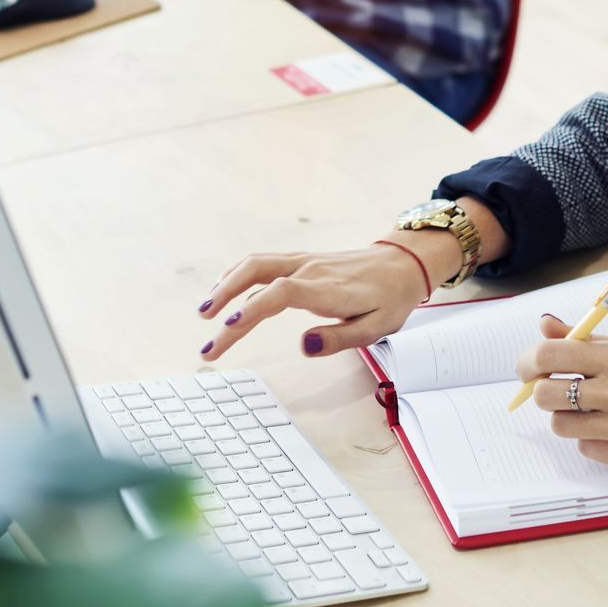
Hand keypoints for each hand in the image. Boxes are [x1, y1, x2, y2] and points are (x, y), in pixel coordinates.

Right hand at [195, 240, 445, 360]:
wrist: (402, 264)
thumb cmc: (390, 299)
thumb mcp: (376, 328)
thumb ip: (338, 337)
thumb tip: (303, 346)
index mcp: (326, 288)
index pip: (280, 294)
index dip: (253, 308)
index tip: (230, 326)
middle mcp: (309, 269)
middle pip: (257, 273)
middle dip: (225, 298)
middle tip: (206, 333)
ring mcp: (303, 261)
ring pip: (255, 264)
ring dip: (226, 284)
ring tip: (205, 311)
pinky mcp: (300, 260)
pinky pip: (262, 263)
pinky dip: (238, 275)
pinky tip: (224, 290)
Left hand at [518, 315, 607, 470]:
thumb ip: (586, 339)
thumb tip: (545, 324)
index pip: (549, 356)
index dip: (528, 362)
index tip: (528, 367)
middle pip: (545, 395)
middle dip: (543, 392)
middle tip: (557, 390)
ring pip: (561, 425)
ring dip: (568, 417)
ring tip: (592, 410)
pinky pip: (586, 448)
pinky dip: (593, 439)